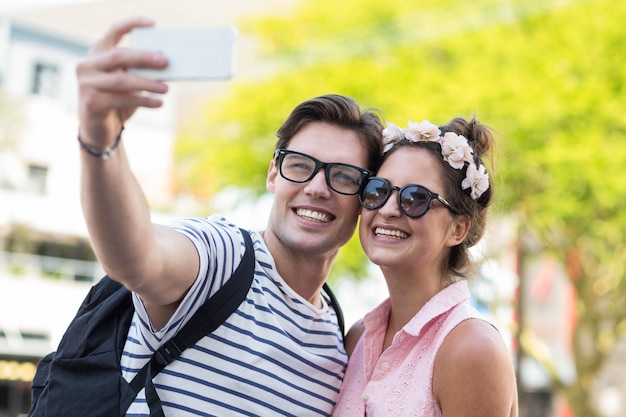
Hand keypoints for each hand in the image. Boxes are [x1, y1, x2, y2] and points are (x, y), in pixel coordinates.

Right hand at [76, 17, 168, 148]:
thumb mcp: (128, 82)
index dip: (132, 24)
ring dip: (147, 83)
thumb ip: (138, 71)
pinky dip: (143, 100)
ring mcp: (86, 84)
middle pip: (118, 56)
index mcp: (98, 53)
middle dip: (144, 58)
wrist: (100, 129)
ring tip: (166, 88)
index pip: (113, 31)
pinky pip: (121, 99)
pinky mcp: (91, 103)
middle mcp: (87, 65)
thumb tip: (164, 63)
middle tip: (165, 61)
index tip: (153, 23)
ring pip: (121, 80)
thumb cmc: (117, 101)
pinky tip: (158, 103)